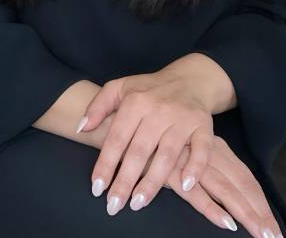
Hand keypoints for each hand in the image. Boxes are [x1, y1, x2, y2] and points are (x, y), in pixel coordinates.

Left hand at [78, 70, 212, 213]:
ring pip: (167, 155)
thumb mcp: (119, 88)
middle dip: (125, 181)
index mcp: (136, 101)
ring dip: (152, 182)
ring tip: (138, 203)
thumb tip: (81, 128)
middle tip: (114, 205)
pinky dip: (195, 168)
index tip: (97, 188)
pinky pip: (201, 150)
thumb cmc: (148, 89)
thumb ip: (97, 107)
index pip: (117, 137)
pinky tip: (185, 186)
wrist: (189, 79)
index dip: (106, 164)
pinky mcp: (204, 126)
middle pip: (139, 151)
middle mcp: (159, 110)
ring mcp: (182, 118)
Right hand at [163, 137, 283, 237]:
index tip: (272, 225)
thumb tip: (223, 190)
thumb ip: (202, 163)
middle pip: (241, 184)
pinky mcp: (170, 170)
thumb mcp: (184, 148)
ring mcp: (188, 161)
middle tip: (272, 236)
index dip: (260, 201)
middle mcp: (205, 152)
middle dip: (259, 212)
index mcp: (212, 146)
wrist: (118, 123)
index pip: (244, 176)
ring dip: (244, 213)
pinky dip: (212, 208)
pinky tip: (225, 222)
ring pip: (224, 189)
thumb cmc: (153, 138)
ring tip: (260, 234)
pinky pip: (196, 193)